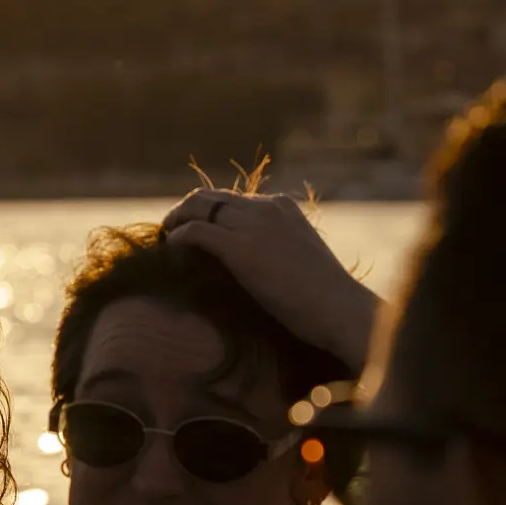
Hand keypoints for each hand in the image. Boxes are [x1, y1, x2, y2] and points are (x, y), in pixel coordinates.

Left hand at [163, 189, 378, 370]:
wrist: (339, 308)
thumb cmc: (324, 296)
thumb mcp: (298, 258)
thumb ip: (275, 247)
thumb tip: (253, 260)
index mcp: (281, 206)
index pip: (230, 199)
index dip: (205, 211)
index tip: (191, 228)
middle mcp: (266, 207)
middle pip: (208, 196)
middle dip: (184, 211)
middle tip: (170, 232)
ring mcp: (253, 224)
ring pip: (197, 206)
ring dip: (175, 220)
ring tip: (166, 239)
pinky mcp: (240, 248)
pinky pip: (195, 231)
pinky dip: (178, 237)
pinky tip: (172, 249)